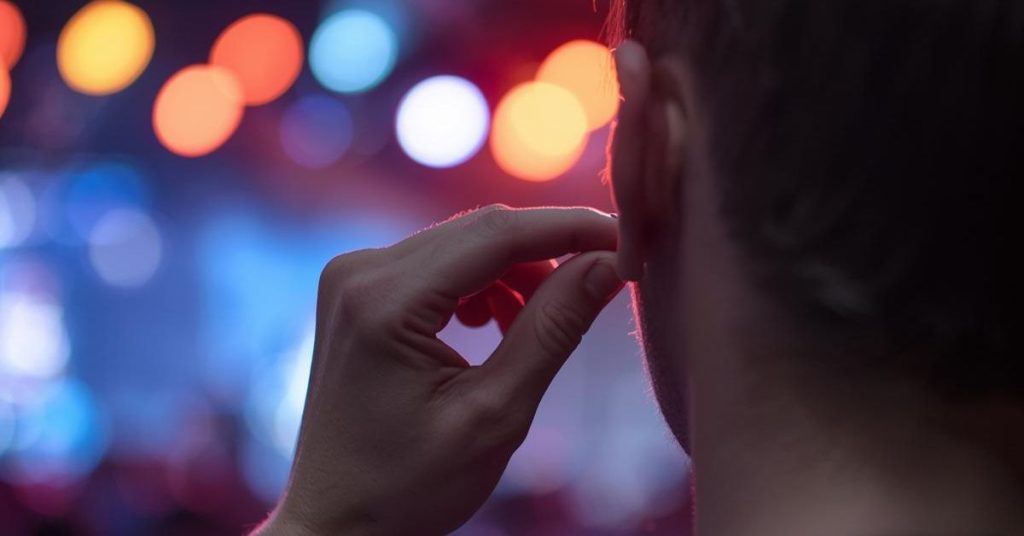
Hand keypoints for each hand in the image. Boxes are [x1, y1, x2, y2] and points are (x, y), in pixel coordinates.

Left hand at [256, 205, 622, 535]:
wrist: (336, 521)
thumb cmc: (409, 487)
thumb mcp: (495, 414)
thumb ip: (552, 330)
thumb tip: (607, 266)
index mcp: (383, 303)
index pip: (495, 235)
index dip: (569, 229)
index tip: (627, 239)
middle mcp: (359, 272)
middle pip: (479, 231)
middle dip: (550, 248)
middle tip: (608, 276)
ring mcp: (353, 277)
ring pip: (462, 244)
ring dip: (516, 270)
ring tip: (546, 320)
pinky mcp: (360, 290)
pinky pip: (438, 263)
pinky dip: (482, 283)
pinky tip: (500, 323)